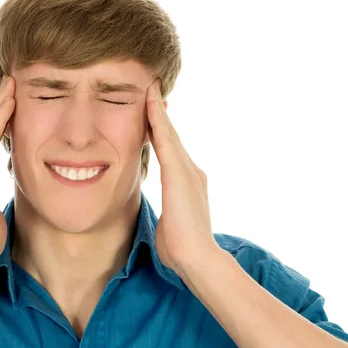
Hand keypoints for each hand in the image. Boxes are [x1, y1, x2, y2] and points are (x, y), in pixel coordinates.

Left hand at [146, 79, 219, 274]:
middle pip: (172, 137)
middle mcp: (191, 172)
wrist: (197, 258)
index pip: (171, 152)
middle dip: (162, 115)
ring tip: (150, 89)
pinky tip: (150, 102)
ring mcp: (187, 170)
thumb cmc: (181, 249)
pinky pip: (165, 139)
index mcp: (187, 183)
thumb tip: (169, 217)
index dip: (162, 132)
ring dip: (159, 110)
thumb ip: (171, 212)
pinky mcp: (179, 172)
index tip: (154, 115)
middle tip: (153, 92)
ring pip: (169, 133)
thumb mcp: (173, 223)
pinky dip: (158, 119)